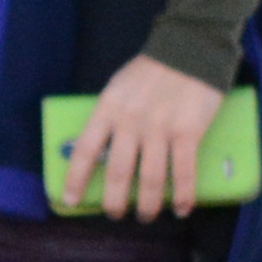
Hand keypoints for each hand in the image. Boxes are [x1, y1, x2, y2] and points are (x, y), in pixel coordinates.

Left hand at [60, 54, 226, 221]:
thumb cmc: (152, 69)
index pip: (85, 151)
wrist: (191, 46)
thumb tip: (101, 150)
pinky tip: (182, 209)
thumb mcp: (118, 87)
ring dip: (148, 206)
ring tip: (146, 216)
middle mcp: (131, 122)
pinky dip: (183, 196)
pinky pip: (184, 173)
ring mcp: (160, 129)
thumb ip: (109, 115)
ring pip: (151, 181)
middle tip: (115, 215)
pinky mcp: (188, 132)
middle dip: (115, 202)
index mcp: (108, 109)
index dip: (75, 180)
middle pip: (118, 174)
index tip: (70, 200)